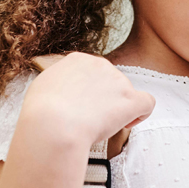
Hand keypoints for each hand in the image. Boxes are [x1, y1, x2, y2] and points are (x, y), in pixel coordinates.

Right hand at [24, 53, 155, 146]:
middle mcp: (101, 65)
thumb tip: (64, 91)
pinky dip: (140, 114)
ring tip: (99, 127)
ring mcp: (118, 81)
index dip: (91, 92)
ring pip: (127, 94)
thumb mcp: (43, 87)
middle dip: (105, 101)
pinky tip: (128, 123)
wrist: (54, 125)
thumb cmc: (41, 112)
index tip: (83, 106)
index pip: (93, 74)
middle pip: (111, 83)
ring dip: (118, 110)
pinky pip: (147, 103)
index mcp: (78, 60)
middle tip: (90, 120)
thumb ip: (60, 84)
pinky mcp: (131, 99)